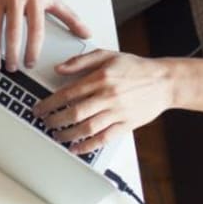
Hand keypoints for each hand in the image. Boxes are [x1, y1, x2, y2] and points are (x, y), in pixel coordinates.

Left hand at [34, 51, 172, 154]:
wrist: (163, 81)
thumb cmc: (136, 68)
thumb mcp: (107, 55)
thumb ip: (81, 61)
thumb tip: (59, 68)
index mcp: (101, 77)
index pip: (68, 93)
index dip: (50, 103)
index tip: (39, 108)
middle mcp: (108, 95)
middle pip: (74, 112)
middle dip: (55, 120)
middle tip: (45, 123)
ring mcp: (117, 112)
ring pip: (87, 128)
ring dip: (68, 135)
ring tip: (57, 136)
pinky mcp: (126, 125)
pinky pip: (103, 139)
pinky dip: (87, 146)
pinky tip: (77, 148)